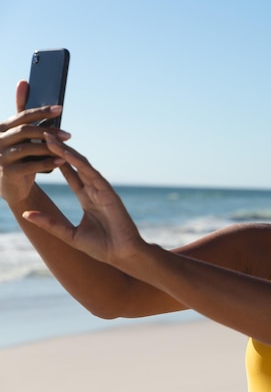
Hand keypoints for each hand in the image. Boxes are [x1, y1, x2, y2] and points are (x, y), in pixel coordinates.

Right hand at [0, 80, 70, 203]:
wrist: (13, 185)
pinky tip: (62, 160)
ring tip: (67, 147)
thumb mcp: (21, 134)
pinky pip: (30, 166)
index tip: (60, 109)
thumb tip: (24, 82)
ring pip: (28, 148)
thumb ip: (23, 111)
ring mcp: (0, 157)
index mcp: (1, 128)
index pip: (22, 116)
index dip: (41, 112)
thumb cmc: (20, 155)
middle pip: (25, 131)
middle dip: (49, 130)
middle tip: (69, 134)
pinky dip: (48, 163)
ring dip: (50, 147)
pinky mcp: (7, 173)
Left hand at [22, 134, 145, 265]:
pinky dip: (80, 164)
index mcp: (88, 200)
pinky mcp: (109, 194)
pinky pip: (93, 175)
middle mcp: (96, 192)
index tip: (45, 151)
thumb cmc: (102, 248)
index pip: (72, 177)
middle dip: (60, 151)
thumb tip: (26, 213)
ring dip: (66, 152)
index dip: (58, 163)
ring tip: (51, 139)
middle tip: (44, 136)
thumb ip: (50, 223)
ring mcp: (103, 191)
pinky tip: (67, 154)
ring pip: (83, 166)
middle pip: (76, 166)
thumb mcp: (69, 235)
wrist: (122, 255)